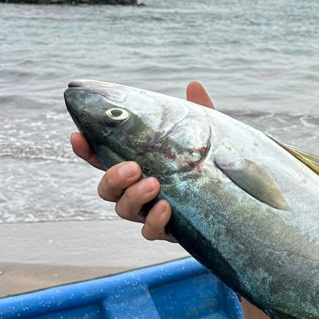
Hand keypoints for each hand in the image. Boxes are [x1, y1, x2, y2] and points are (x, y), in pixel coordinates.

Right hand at [69, 81, 214, 242]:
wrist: (240, 200)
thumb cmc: (213, 165)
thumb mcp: (206, 138)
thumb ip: (198, 114)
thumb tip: (194, 86)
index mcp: (141, 165)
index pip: (104, 158)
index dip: (87, 150)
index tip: (78, 136)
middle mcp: (140, 190)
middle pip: (107, 189)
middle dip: (112, 177)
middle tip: (132, 167)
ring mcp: (151, 212)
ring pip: (123, 209)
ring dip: (133, 196)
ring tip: (153, 184)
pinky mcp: (169, 231)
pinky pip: (150, 232)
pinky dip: (154, 221)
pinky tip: (166, 208)